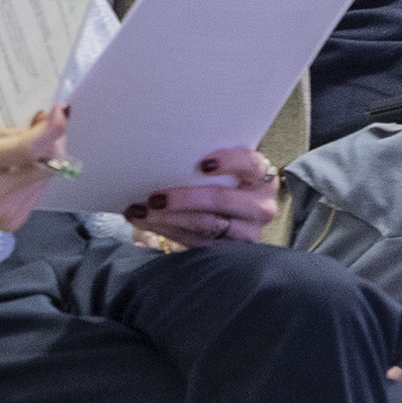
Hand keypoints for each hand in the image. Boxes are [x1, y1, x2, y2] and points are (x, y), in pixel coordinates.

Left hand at [127, 145, 278, 249]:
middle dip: (184, 199)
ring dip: (167, 218)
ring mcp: (248, 232)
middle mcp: (260, 205)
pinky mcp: (230, 250)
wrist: (235, 216)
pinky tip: (149, 222)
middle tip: (154, 198)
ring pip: (206, 224)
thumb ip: (208, 163)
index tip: (202, 165)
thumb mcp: (226, 170)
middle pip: (221, 200)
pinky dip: (169, 231)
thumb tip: (164, 152)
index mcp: (261, 176)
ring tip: (140, 211)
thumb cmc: (224, 182)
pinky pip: (197, 241)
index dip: (228, 162)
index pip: (249, 163)